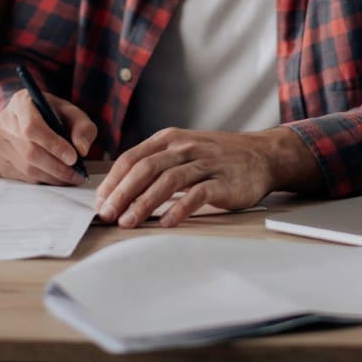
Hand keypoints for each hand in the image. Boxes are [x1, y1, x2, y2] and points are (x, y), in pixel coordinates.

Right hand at [0, 88, 95, 185]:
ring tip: (71, 178)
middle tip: (78, 174)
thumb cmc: (52, 114)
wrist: (32, 117)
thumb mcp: (72, 112)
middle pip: (29, 152)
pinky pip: (23, 178)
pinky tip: (56, 176)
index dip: (53, 144)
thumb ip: (82, 127)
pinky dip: (43, 181)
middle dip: (57, 167)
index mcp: (20, 103)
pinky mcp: (0, 162)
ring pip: (26, 168)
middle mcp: (4, 123)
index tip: (73, 157)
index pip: (32, 127)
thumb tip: (82, 149)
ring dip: (52, 177)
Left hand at [94, 126, 322, 228]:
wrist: (261, 155)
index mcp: (169, 138)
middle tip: (106, 214)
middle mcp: (183, 147)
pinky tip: (167, 223)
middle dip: (122, 193)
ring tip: (128, 221)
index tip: (100, 202)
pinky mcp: (223, 181)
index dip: (113, 180)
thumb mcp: (183, 149)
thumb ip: (156, 162)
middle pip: (145, 168)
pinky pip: (198, 194)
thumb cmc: (216, 157)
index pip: (132, 157)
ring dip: (144, 202)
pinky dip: (180, 208)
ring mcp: (204, 163)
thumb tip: (120, 189)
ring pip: (168, 180)